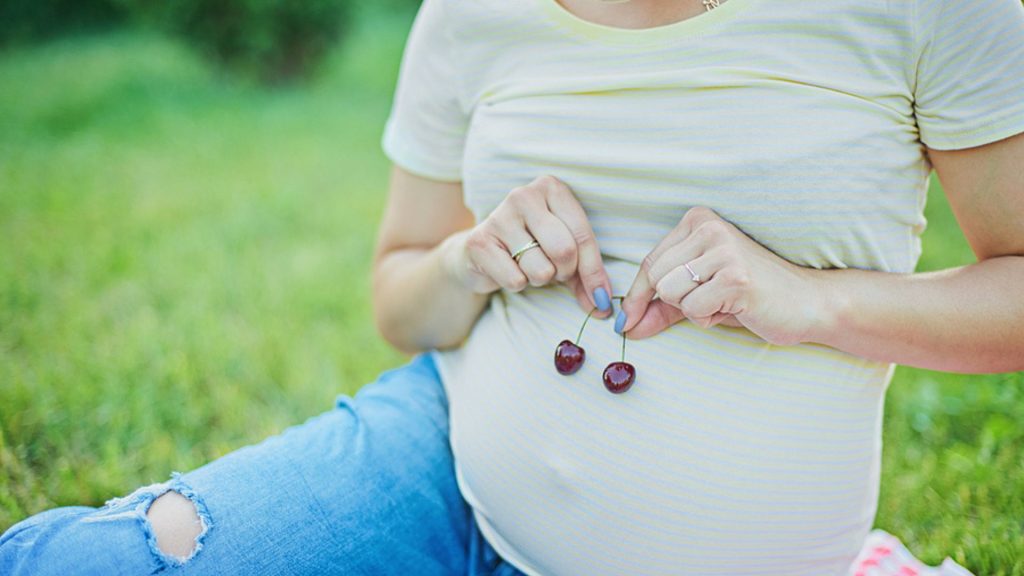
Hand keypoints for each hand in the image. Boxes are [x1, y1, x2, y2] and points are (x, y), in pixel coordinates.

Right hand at [447, 175, 613, 316]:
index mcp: (551, 188)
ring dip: (539, 279)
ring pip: (541, 269)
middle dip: (564, 273)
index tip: (601, 297)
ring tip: (527, 265)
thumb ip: (585, 274)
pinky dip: (517, 284)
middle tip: (554, 271)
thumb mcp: (564, 254)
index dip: (594, 272)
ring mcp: (499, 216)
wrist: (480, 254)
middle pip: (564, 251)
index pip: (583, 235)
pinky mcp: (478, 241)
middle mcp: (524, 195)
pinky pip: (516, 280)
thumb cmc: (531, 248)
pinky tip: (507, 269)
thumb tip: (602, 305)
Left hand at [618, 207, 827, 344]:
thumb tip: (624, 324)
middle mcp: (710, 227)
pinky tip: (736, 307)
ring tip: (724, 301)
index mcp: (698, 221)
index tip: (628, 319)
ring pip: (670, 293)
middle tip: (710, 299)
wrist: (807, 303)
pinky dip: (709, 318)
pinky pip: (693, 309)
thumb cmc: (750, 296)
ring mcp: (724, 250)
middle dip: (676, 301)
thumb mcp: (699, 296)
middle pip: (656, 278)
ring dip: (694, 310)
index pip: (649, 262)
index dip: (639, 295)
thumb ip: (661, 307)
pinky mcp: (735, 277)